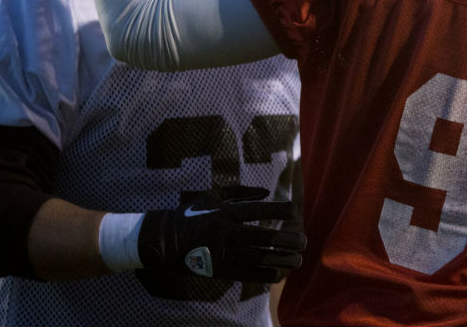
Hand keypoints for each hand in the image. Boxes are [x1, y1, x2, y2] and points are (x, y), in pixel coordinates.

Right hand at [137, 185, 305, 283]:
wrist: (163, 240)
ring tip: (298, 260)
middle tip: (304, 241)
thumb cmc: (191, 213)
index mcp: (223, 212)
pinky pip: (245, 273)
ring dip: (279, 259)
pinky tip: (280, 274)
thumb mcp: (211, 195)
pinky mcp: (218, 270)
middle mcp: (224, 233)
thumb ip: (239, 192)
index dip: (276, 211)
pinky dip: (263, 274)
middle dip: (284, 240)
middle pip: (259, 237)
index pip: (255, 211)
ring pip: (255, 258)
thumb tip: (266, 192)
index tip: (294, 211)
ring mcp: (221, 253)